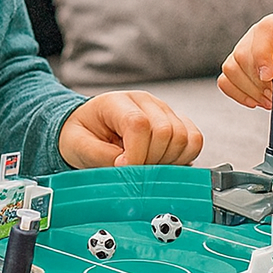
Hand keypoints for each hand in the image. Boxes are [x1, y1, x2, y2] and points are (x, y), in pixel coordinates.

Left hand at [59, 91, 202, 168]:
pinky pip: (195, 140)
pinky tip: (163, 163)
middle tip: (134, 170)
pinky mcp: (176, 122)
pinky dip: (184, 157)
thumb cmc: (80, 134)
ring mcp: (163, 110)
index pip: (138, 124)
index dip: (135, 153)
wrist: (87, 127)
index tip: (123, 168)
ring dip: (168, 161)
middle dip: (151, 161)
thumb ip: (101, 157)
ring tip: (146, 166)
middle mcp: (144, 101)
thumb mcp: (78, 146)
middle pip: (165, 131)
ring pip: (184, 137)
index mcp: (117, 102)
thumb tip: (128, 169)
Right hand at [218, 7, 272, 150]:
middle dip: (259, 80)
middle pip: (243, 52)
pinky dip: (239, 94)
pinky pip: (225, 80)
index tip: (271, 77)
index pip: (264, 30)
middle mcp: (266, 32)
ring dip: (251, 90)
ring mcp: (251, 50)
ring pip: (232, 67)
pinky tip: (259, 100)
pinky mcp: (242, 68)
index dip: (262, 55)